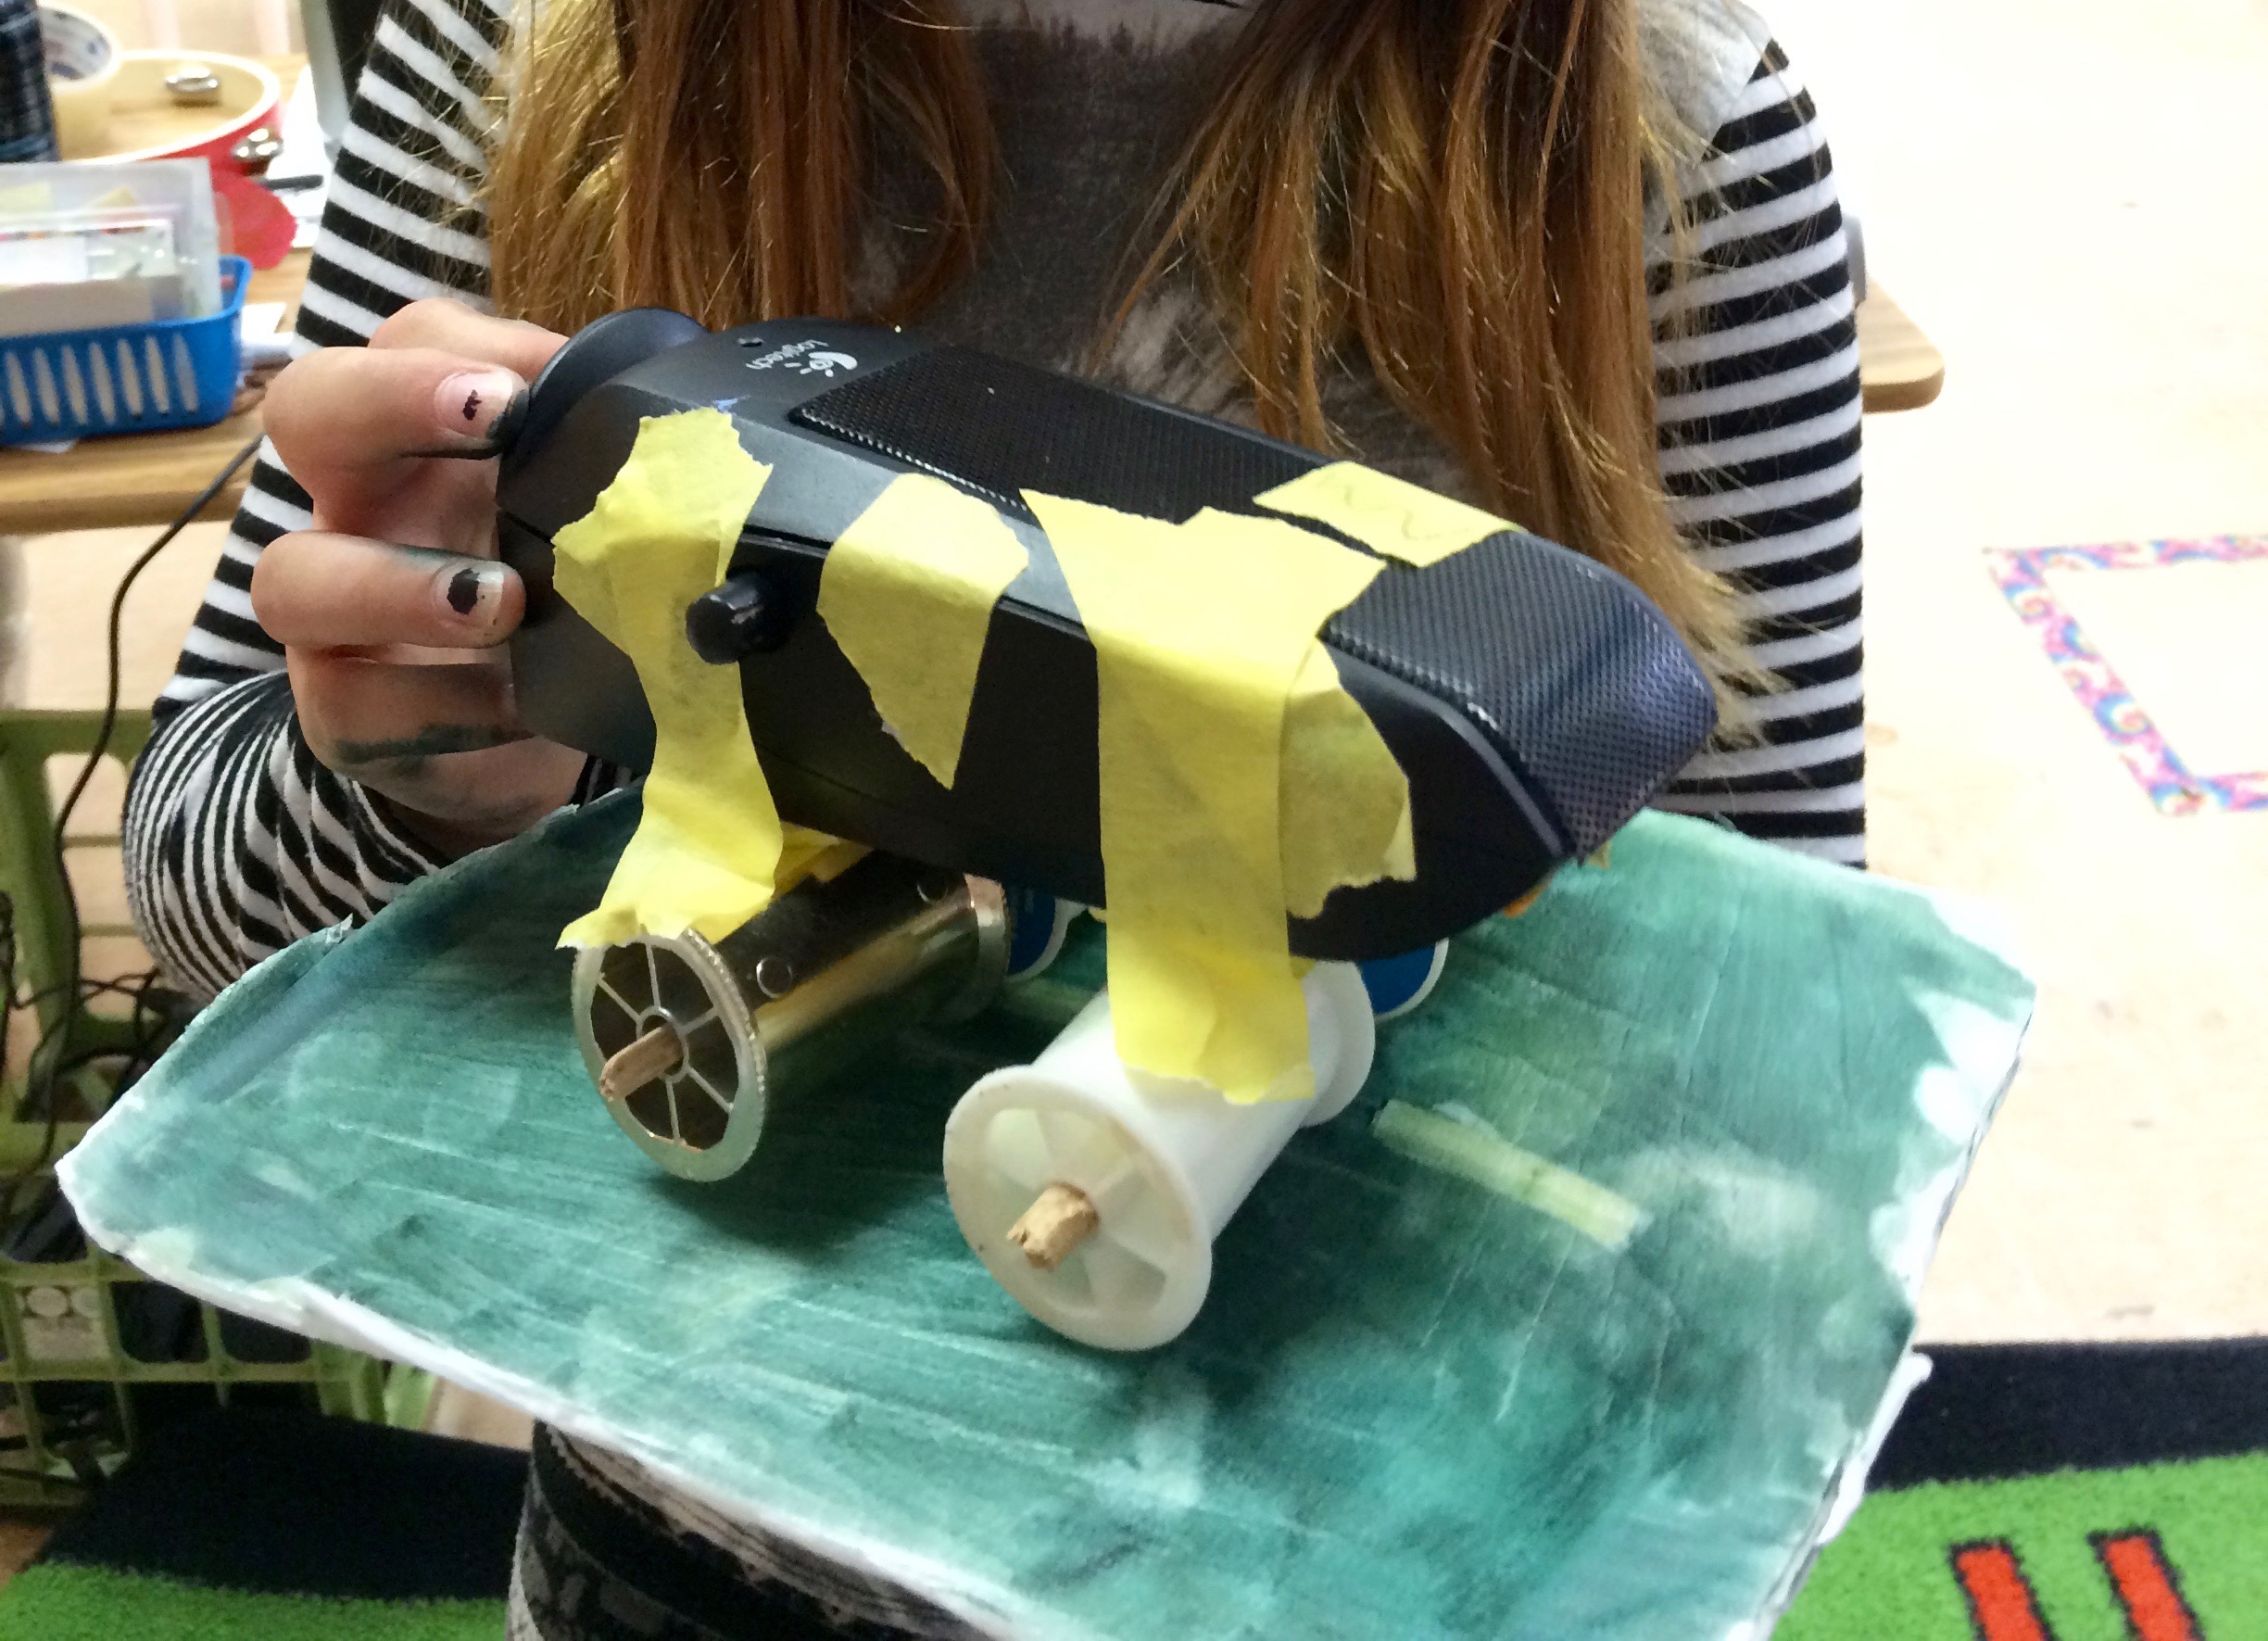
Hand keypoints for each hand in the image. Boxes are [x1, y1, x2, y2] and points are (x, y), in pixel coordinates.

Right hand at [251, 300, 586, 856]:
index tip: (523, 387)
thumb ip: (622, 458)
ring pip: (294, 575)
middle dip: (386, 400)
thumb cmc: (579, 593)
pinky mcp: (346, 712)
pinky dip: (438, 704)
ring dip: (395, 583)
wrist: (564, 729)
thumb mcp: (608, 515)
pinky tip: (518, 705)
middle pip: (309, 411)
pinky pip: (352, 706)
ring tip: (502, 603)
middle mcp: (367, 502)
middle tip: (493, 417)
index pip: (411, 341)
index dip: (453, 347)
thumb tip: (672, 409)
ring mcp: (337, 611)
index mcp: (432, 434)